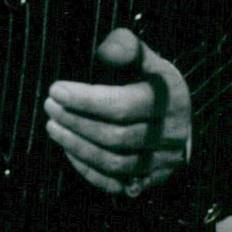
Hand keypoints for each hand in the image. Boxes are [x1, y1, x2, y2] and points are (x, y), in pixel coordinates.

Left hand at [44, 27, 191, 194]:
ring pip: (115, 163)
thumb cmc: (157, 82)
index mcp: (170, 99)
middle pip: (117, 136)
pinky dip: (88, 170)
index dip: (87, 100)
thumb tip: (104, 50)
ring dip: (78, 146)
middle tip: (50, 106)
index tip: (56, 89)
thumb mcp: (149, 58)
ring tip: (52, 126)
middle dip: (77, 121)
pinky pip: (116, 184)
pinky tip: (68, 150)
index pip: (125, 104)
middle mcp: (171, 135)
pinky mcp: (151, 181)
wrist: (181, 118)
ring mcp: (163, 163)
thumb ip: (128, 47)